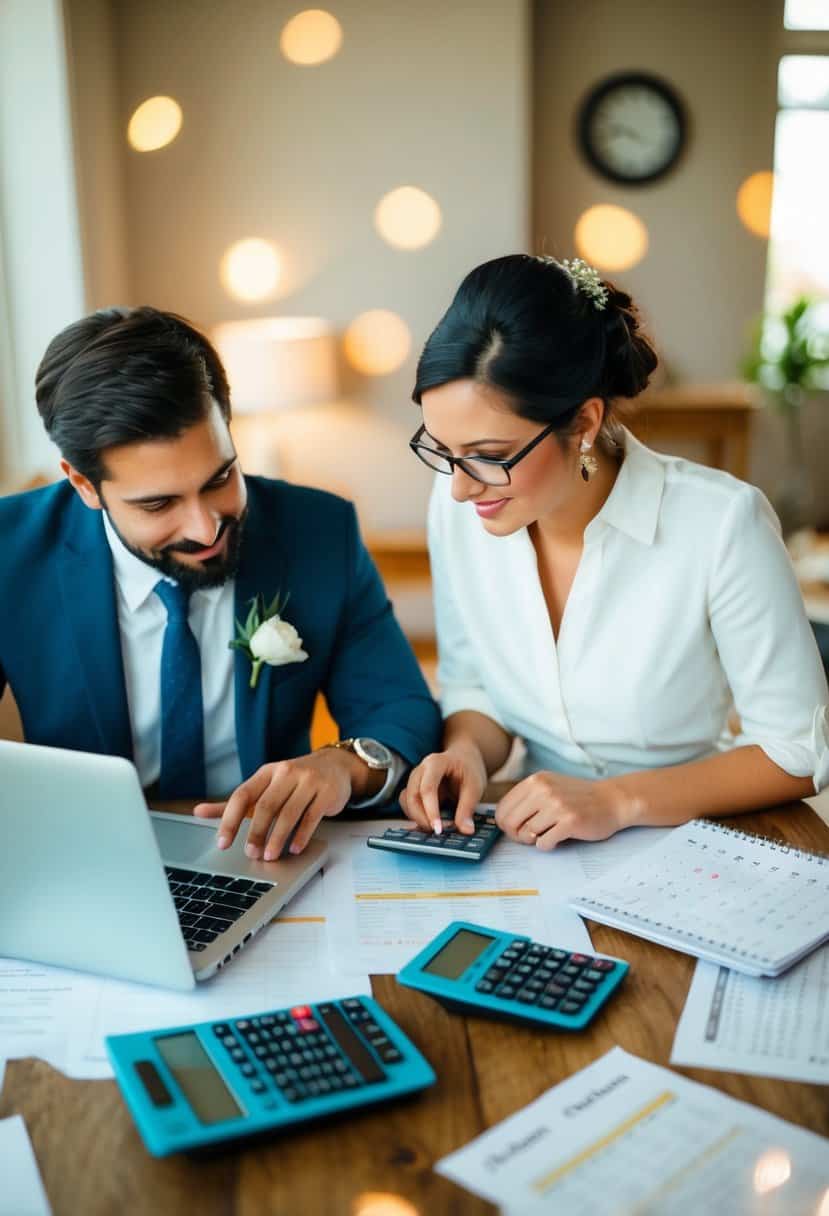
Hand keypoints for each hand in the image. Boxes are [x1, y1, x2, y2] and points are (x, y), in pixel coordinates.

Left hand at [193, 751, 354, 859]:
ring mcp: (308, 781)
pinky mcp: (326, 793)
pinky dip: (301, 835)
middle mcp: (286, 773)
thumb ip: (233, 803)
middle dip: (256, 833)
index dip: (230, 820)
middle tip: (250, 854)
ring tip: (270, 856)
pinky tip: (294, 849)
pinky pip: (311, 817)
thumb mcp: (264, 787)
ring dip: (277, 838)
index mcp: (266, 773)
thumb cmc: (293, 781)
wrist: (335, 766)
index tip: (223, 842)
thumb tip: (198, 811)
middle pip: (266, 806)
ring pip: (288, 813)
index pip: (242, 795)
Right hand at [399, 741, 486, 834]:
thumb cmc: (468, 768)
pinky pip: (407, 805)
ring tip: (435, 828)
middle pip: (412, 796)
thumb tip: (466, 830)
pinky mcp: (413, 790)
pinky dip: (415, 816)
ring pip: (406, 801)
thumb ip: (468, 808)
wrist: (464, 759)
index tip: (438, 829)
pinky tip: (429, 824)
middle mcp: (421, 770)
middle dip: (422, 818)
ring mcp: (415, 779)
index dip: (431, 811)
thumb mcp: (474, 787)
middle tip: (438, 832)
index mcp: (436, 763)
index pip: (427, 788)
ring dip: (417, 818)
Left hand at [495, 771, 625, 849]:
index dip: (506, 824)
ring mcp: (557, 805)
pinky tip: (558, 838)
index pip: (503, 808)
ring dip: (534, 841)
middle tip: (530, 837)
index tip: (517, 829)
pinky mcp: (569, 822)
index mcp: (535, 780)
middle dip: (517, 835)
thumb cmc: (579, 798)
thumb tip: (502, 820)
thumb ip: (527, 798)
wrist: (612, 800)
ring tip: (547, 835)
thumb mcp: (549, 787)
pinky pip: (543, 843)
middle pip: (510, 822)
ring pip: (526, 834)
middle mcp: (543, 790)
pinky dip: (547, 845)